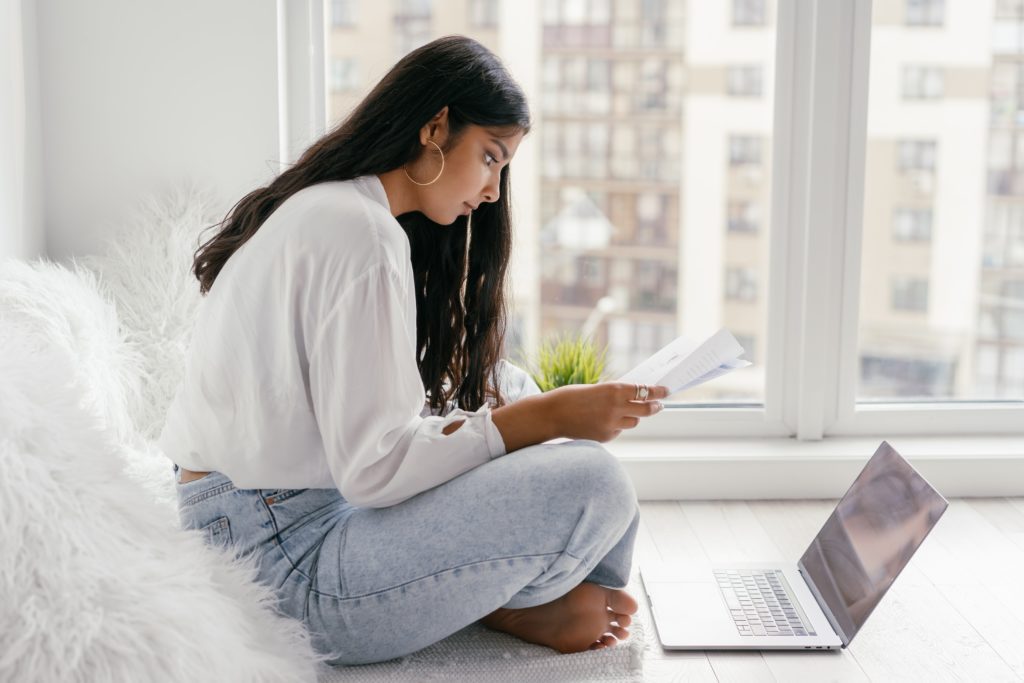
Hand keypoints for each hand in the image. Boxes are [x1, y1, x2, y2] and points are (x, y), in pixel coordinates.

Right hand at [547, 382, 669, 442]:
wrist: (552, 414)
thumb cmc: (572, 397)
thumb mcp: (597, 389)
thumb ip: (616, 394)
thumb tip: (636, 397)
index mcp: (614, 390)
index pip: (645, 391)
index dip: (658, 391)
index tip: (666, 390)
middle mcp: (616, 408)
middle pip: (646, 409)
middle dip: (655, 406)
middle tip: (659, 405)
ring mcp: (611, 424)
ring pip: (633, 421)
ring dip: (632, 416)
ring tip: (618, 411)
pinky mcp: (605, 437)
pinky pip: (618, 430)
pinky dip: (615, 426)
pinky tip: (600, 421)